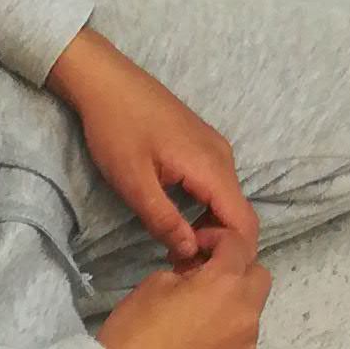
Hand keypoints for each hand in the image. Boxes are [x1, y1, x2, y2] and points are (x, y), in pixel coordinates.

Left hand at [47, 29, 259, 266]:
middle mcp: (222, 156)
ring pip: (227, 200)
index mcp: (211, 166)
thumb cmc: (116, 128)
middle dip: (218, 244)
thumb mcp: (133, 181)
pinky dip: (205, 210)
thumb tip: (191, 252)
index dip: (229, 253)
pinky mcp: (202, 145)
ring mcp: (214, 148)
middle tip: (182, 265)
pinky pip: (216, 186)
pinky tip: (179, 221)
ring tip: (177, 247)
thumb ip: (164, 219)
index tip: (195, 268)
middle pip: (238, 212)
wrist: (105, 80)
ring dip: (210, 228)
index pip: (243, 221)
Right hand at [95, 254, 271, 348]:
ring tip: (199, 329)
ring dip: (232, 315)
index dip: (218, 240)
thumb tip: (200, 278)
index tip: (201, 250)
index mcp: (225, 284)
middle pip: (259, 279)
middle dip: (238, 274)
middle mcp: (246, 315)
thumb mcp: (155, 283)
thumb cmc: (134, 331)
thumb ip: (189, 273)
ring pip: (251, 320)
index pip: (238, 246)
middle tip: (208, 285)